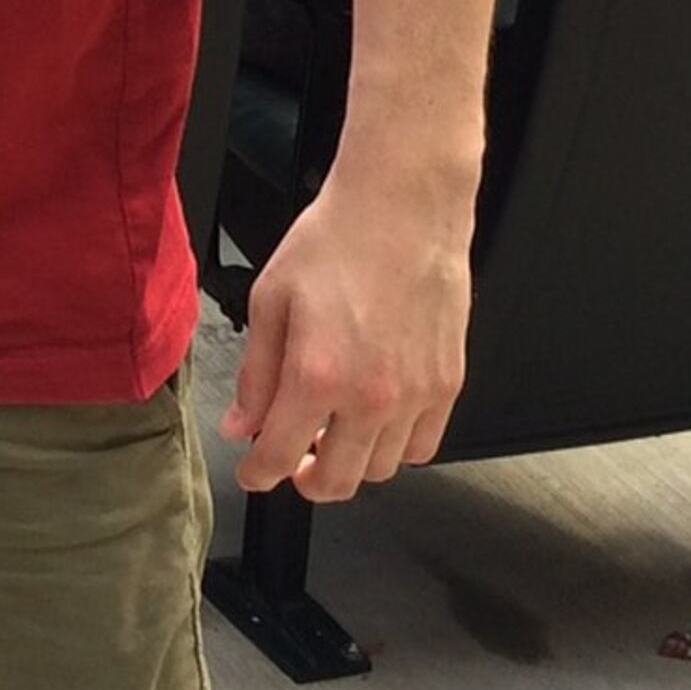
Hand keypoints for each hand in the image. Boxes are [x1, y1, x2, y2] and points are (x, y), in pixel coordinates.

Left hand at [221, 157, 474, 500]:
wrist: (402, 207)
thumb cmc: (335, 240)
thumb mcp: (270, 299)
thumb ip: (256, 374)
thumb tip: (242, 427)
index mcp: (317, 375)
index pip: (280, 457)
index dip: (259, 475)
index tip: (253, 473)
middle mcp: (371, 397)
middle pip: (337, 482)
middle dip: (305, 480)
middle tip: (293, 457)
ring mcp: (416, 395)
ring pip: (380, 471)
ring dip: (351, 461)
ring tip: (334, 429)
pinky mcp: (448, 384)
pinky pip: (423, 446)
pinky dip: (396, 447)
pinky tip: (376, 419)